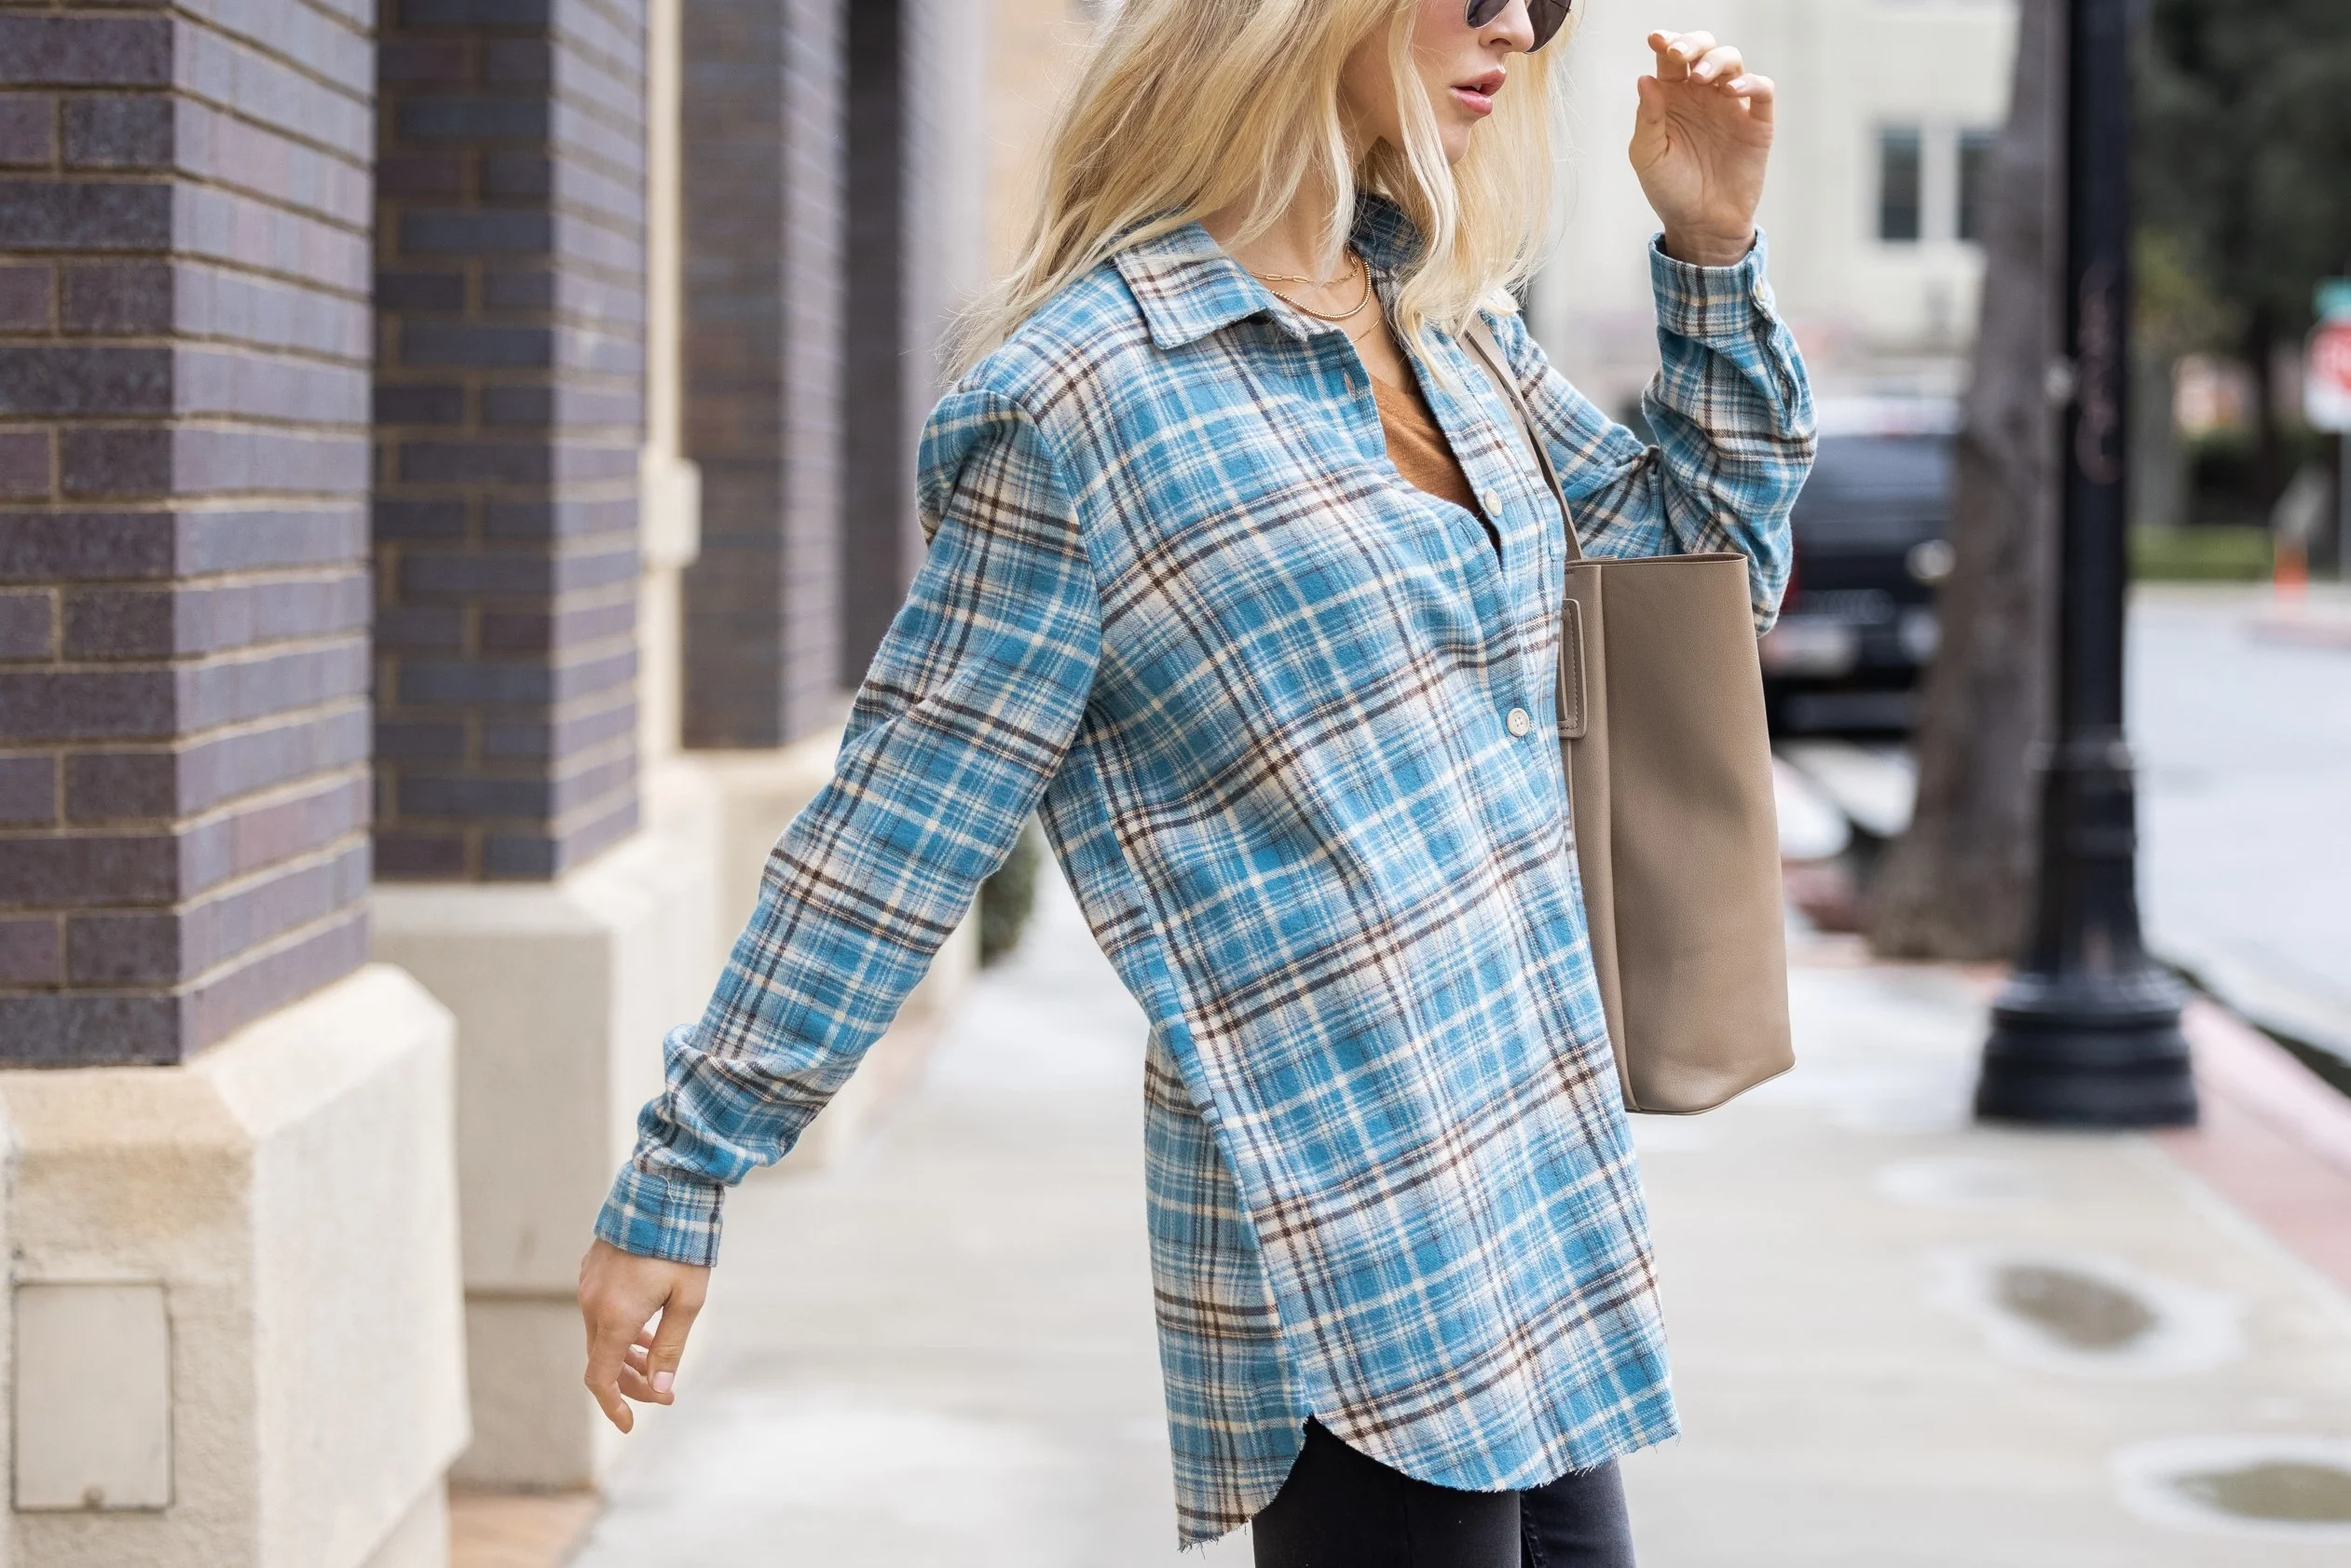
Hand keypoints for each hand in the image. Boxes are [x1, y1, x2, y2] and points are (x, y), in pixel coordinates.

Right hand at [578, 1238, 709, 1432]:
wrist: (662, 1191)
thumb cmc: (682, 1245)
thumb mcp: (688, 1300)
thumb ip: (671, 1347)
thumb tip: (661, 1388)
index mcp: (614, 1316)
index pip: (600, 1378)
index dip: (614, 1405)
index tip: (629, 1424)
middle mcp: (592, 1303)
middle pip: (601, 1360)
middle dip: (629, 1382)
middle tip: (663, 1392)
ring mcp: (588, 1284)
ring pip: (599, 1335)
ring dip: (624, 1355)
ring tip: (654, 1360)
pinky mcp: (592, 1269)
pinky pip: (599, 1311)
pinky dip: (618, 1329)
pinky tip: (644, 1327)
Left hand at [1629, 30, 1775, 267]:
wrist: (1701, 225)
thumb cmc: (1669, 190)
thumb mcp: (1647, 156)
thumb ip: (1647, 117)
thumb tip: (1646, 78)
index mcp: (1672, 98)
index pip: (1671, 59)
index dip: (1666, 42)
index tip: (1656, 40)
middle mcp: (1702, 95)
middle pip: (1704, 49)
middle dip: (1692, 43)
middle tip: (1679, 55)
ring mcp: (1731, 106)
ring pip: (1732, 62)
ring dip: (1717, 61)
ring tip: (1702, 78)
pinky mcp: (1756, 123)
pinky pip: (1761, 89)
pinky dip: (1750, 83)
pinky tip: (1731, 92)